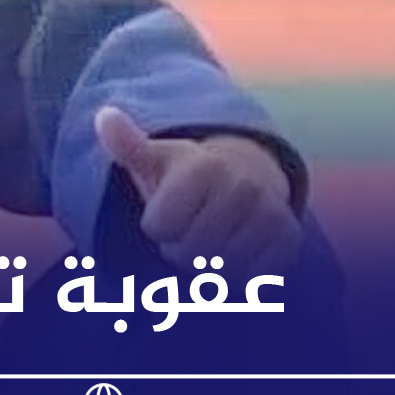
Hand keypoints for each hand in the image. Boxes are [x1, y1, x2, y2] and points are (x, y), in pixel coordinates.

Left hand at [94, 106, 301, 276]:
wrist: (247, 175)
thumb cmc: (186, 175)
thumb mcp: (154, 158)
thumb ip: (127, 144)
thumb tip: (104, 116)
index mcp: (202, 167)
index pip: (159, 228)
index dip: (157, 225)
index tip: (169, 208)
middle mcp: (242, 186)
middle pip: (188, 253)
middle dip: (181, 248)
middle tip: (191, 225)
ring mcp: (271, 211)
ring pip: (218, 270)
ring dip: (207, 264)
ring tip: (212, 236)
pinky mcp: (290, 237)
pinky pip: (250, 278)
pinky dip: (237, 274)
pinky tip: (236, 248)